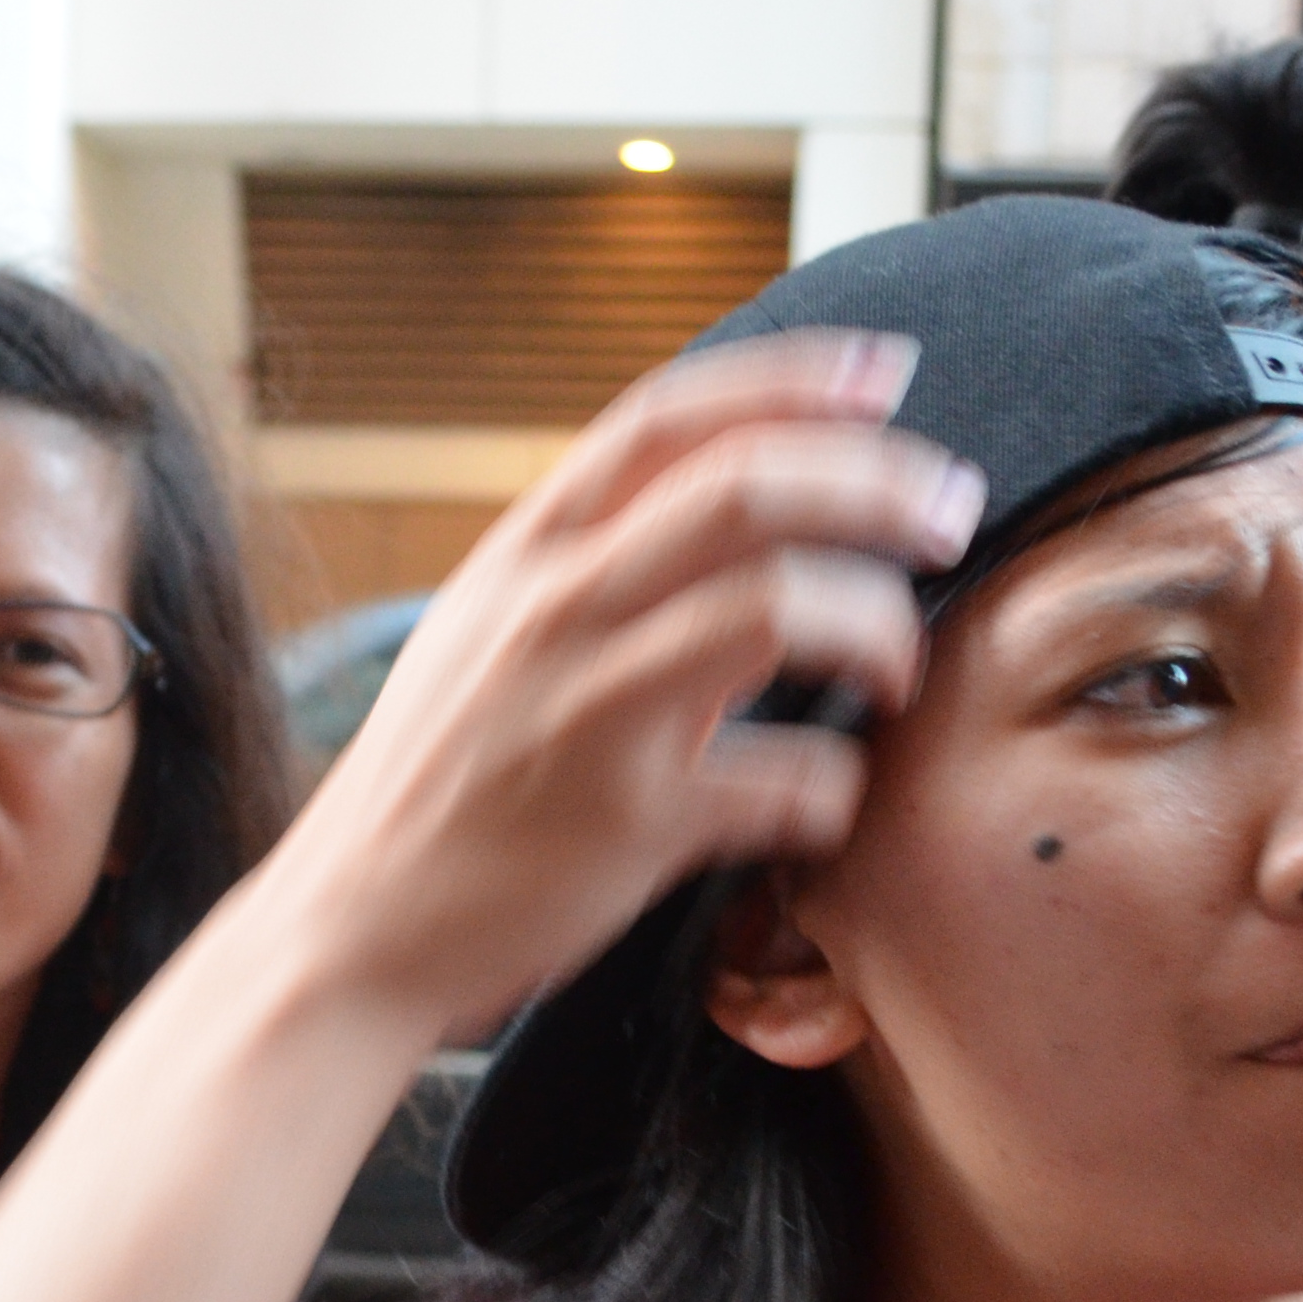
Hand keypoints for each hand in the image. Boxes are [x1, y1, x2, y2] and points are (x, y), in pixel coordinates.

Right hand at [257, 329, 983, 1043]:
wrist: (352, 927)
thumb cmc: (435, 782)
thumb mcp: (484, 635)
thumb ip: (584, 566)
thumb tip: (718, 505)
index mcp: (524, 555)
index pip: (668, 422)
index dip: (790, 382)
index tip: (884, 374)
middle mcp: (555, 612)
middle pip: (747, 491)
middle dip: (877, 484)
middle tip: (950, 511)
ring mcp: (592, 712)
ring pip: (780, 608)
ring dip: (880, 625)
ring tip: (901, 666)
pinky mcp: (633, 824)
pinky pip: (787, 782)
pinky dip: (835, 790)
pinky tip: (827, 803)